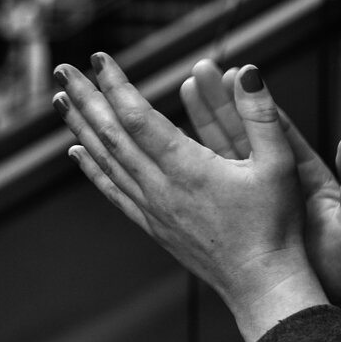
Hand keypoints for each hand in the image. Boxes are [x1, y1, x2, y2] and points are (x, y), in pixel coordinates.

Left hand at [56, 54, 325, 341]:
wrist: (262, 284)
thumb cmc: (276, 226)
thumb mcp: (279, 164)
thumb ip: (261, 114)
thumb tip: (247, 69)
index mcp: (188, 169)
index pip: (138, 117)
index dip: (116, 84)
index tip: (99, 57)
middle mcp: (161, 188)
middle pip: (111, 136)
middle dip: (85, 98)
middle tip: (62, 70)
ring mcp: (154, 209)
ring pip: (106, 162)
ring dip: (80, 128)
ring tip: (61, 101)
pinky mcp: (155, 226)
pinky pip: (114, 191)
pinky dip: (92, 168)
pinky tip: (78, 153)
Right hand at [178, 58, 340, 311]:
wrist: (328, 301)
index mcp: (307, 175)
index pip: (278, 130)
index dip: (257, 103)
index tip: (238, 73)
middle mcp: (280, 182)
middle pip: (246, 134)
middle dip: (222, 102)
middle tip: (199, 70)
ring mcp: (258, 199)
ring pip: (225, 155)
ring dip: (204, 124)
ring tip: (183, 89)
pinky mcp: (242, 218)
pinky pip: (214, 186)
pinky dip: (194, 165)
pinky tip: (171, 146)